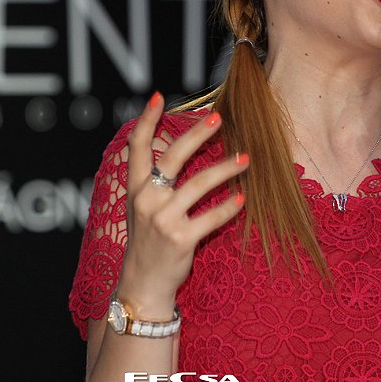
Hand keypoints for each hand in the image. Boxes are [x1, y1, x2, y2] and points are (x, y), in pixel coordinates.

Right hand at [116, 92, 248, 318]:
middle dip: (197, 134)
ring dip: (224, 169)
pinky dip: (228, 208)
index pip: (137, 147)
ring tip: (245, 159)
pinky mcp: (180, 239)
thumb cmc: (148, 243)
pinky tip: (242, 199)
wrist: (142, 285)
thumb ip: (154, 182)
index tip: (158, 96)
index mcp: (135, 189)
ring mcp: (162, 219)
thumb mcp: (142, 209)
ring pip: (199, 185)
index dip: (146, 120)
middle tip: (219, 117)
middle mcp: (146, 200)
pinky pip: (210, 217)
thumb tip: (177, 148)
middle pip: (173, 157)